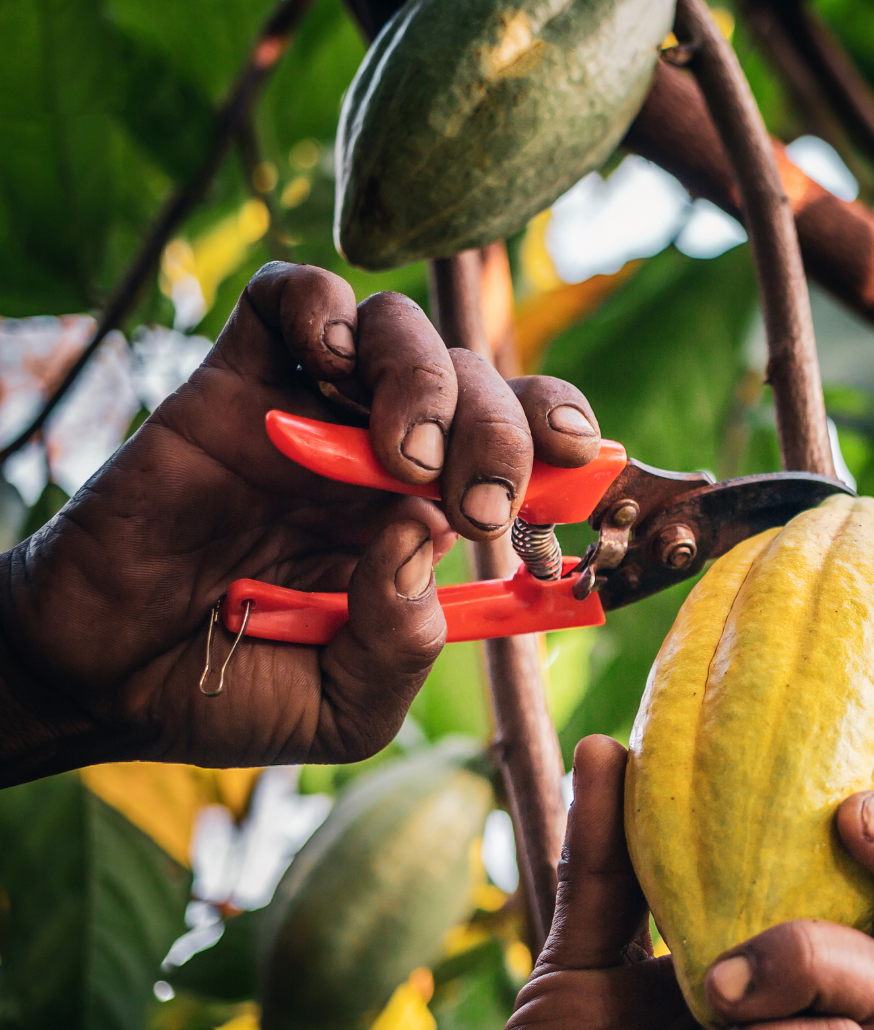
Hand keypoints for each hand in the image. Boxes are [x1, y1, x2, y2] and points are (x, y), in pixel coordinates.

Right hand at [0, 262, 602, 781]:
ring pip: (401, 330)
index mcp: (429, 521)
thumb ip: (404, 643)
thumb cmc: (234, 692)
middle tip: (479, 501)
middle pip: (481, 385)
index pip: (526, 451)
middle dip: (505, 431)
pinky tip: (330, 366)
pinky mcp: (231, 385)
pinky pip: (291, 298)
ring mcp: (311, 415)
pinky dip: (326, 309)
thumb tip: (425, 535)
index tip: (589, 468)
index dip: (567, 441)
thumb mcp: (348, 706)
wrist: (103, 682)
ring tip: (405, 456)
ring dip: (428, 379)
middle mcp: (383, 457)